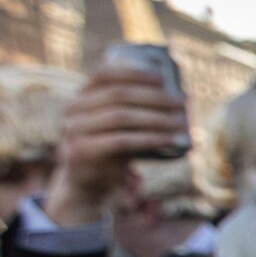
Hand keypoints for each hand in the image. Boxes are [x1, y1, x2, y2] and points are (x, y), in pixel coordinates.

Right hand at [43, 65, 187, 225]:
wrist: (86, 182)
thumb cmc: (110, 149)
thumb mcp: (116, 125)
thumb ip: (130, 109)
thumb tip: (174, 95)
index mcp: (81, 97)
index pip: (105, 75)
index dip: (134, 74)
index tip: (162, 78)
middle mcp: (74, 110)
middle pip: (119, 95)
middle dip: (154, 97)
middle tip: (181, 102)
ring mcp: (75, 130)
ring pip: (122, 117)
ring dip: (156, 118)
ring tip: (181, 122)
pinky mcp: (83, 151)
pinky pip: (122, 141)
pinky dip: (150, 139)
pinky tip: (170, 139)